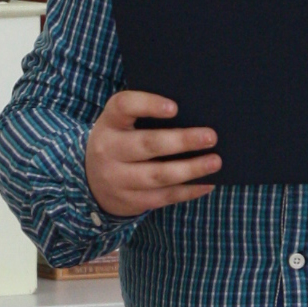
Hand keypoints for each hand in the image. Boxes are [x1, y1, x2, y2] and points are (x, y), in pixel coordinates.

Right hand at [86, 90, 219, 216]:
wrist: (92, 182)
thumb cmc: (119, 143)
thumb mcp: (120, 125)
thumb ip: (145, 117)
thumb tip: (194, 116)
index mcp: (109, 123)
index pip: (123, 106)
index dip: (148, 105)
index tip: (175, 107)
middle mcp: (108, 150)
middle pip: (147, 144)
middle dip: (182, 141)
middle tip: (210, 137)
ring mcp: (117, 179)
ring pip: (158, 175)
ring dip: (190, 169)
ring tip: (215, 161)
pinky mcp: (130, 201)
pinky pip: (164, 196)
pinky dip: (188, 191)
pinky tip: (208, 183)